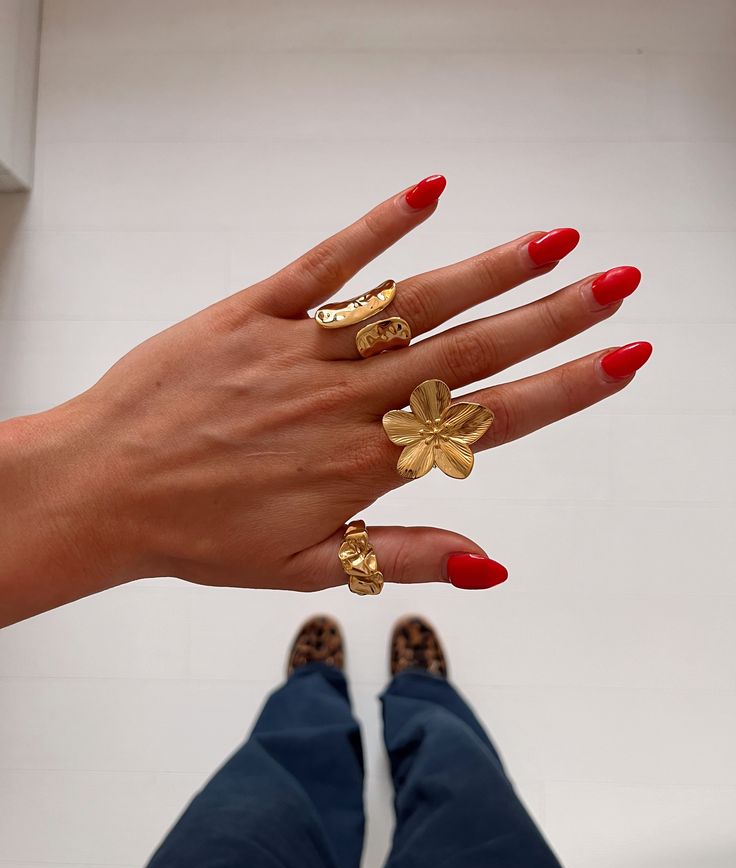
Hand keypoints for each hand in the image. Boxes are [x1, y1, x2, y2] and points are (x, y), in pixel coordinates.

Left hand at [0, 175, 648, 624]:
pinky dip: (378, 227)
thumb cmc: (199, 535)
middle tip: (619, 285)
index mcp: (364, 465)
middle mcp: (346, 402)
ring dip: (491, 270)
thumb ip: (402, 557)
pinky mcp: (253, 313)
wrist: (102, 490)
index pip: (489, 423)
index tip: (621, 358)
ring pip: (413, 303)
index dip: (564, 389)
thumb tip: (491, 566)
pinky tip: (430, 192)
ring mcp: (301, 352)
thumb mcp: (305, 566)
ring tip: (557, 242)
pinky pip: (326, 265)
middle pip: (471, 353)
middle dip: (555, 318)